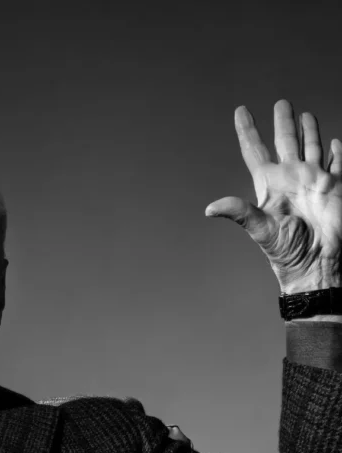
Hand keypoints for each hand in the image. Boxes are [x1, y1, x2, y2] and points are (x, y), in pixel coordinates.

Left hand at [206, 100, 341, 293]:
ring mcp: (313, 181)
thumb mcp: (260, 229)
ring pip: (311, 148)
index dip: (247, 131)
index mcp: (270, 185)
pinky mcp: (335, 187)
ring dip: (309, 132)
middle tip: (281, 104)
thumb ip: (239, 213)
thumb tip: (210, 208)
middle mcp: (291, 179)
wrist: (317, 262)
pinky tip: (334, 142)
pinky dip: (336, 152)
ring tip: (305, 115)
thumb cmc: (287, 251)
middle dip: (283, 122)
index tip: (241, 111)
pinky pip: (337, 163)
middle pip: (285, 142)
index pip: (255, 151)